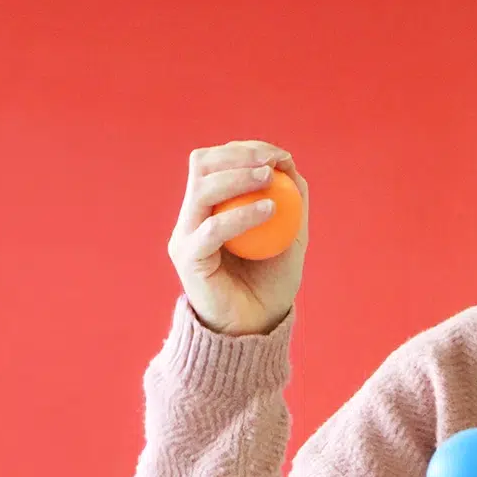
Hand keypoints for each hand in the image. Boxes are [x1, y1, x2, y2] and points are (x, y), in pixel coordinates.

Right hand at [167, 139, 309, 335]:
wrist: (256, 326)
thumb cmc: (272, 283)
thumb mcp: (290, 235)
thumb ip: (291, 200)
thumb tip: (289, 162)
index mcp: (209, 207)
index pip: (215, 162)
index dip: (244, 150)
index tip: (279, 154)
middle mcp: (191, 217)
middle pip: (202, 166)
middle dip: (237, 155)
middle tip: (271, 162)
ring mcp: (185, 237)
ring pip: (202, 190)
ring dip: (238, 177)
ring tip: (269, 179)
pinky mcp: (188, 259)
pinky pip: (212, 230)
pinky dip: (241, 215)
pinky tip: (270, 210)